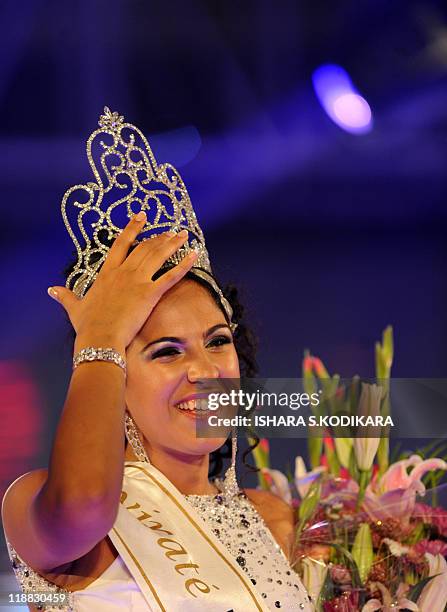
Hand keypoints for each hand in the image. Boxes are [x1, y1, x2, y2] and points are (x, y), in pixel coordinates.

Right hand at [48, 213, 197, 349]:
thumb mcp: (74, 307)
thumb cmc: (87, 325)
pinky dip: (185, 264)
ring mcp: (137, 281)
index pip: (120, 244)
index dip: (132, 229)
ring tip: (183, 235)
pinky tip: (194, 254)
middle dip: (158, 237)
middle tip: (170, 230)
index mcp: (107, 273)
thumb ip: (65, 296)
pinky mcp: (150, 294)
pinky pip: (171, 276)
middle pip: (144, 247)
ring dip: (172, 243)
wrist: (99, 338)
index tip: (141, 216)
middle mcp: (123, 272)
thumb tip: (52, 290)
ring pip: (158, 256)